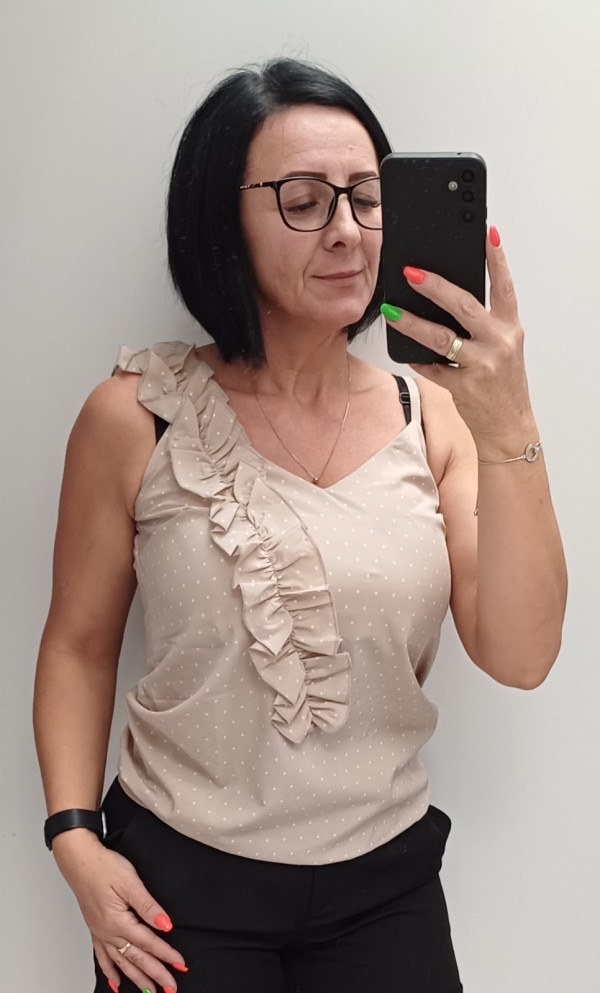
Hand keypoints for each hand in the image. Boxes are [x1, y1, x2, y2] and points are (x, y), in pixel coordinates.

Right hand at [53, 832, 186, 991]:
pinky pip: (103, 957)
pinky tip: (116, 983)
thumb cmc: (103, 866)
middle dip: (155, 974)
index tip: (180, 964)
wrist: (79, 860)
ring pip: (121, 962)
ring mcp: (100, 932)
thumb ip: (148, 905)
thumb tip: (164, 924)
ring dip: (137, 978)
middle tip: (170, 988)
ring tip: (150, 992)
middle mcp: (108, 932)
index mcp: (118, 921)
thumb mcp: (130, 882)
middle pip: (136, 958)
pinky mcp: (95, 929)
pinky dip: (110, 972)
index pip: (148, 942)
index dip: (166, 954)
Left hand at [383, 228, 537, 456]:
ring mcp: (482, 365)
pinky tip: (402, 349)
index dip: (496, 258)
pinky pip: (432, 368)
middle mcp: (499, 343)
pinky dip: (415, 358)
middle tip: (411, 271)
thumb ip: (483, 324)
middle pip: (465, 306)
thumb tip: (445, 297)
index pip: (504, 286)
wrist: (509, 427)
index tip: (485, 233)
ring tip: (392, 310)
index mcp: (510, 327)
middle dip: (436, 286)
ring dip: (412, 322)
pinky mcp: (464, 387)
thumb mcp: (502, 347)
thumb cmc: (502, 383)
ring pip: (441, 338)